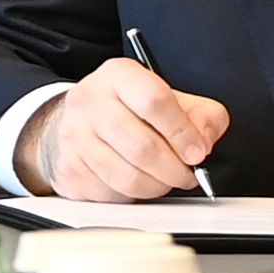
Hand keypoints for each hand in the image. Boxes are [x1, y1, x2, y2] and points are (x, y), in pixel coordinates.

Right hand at [21, 56, 227, 202]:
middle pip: (142, 147)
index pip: (154, 101)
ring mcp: (75, 137)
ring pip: (128, 178)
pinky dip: (134, 197)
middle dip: (174, 169)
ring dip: (157, 186)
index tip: (197, 152)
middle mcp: (90, 102)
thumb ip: (201, 114)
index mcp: (118, 75)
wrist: (79, 123)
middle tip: (186, 173)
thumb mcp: (171, 99)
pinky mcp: (70, 170)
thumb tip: (203, 140)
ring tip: (164, 179)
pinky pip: (112, 196)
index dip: (182, 132)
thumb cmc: (130, 111)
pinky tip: (138, 182)